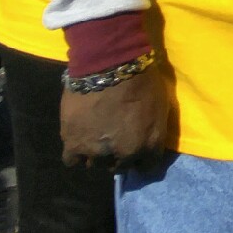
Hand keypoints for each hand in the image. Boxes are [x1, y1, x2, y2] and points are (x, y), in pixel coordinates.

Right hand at [60, 66, 175, 168]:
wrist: (109, 66)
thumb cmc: (141, 80)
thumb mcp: (161, 106)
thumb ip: (154, 130)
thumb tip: (147, 139)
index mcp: (148, 145)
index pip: (147, 167)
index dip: (141, 159)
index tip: (136, 151)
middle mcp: (124, 154)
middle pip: (119, 166)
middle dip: (118, 157)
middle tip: (114, 143)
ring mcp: (97, 152)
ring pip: (96, 165)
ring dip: (96, 155)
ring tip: (94, 140)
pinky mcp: (73, 145)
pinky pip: (72, 160)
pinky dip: (74, 154)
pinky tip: (77, 143)